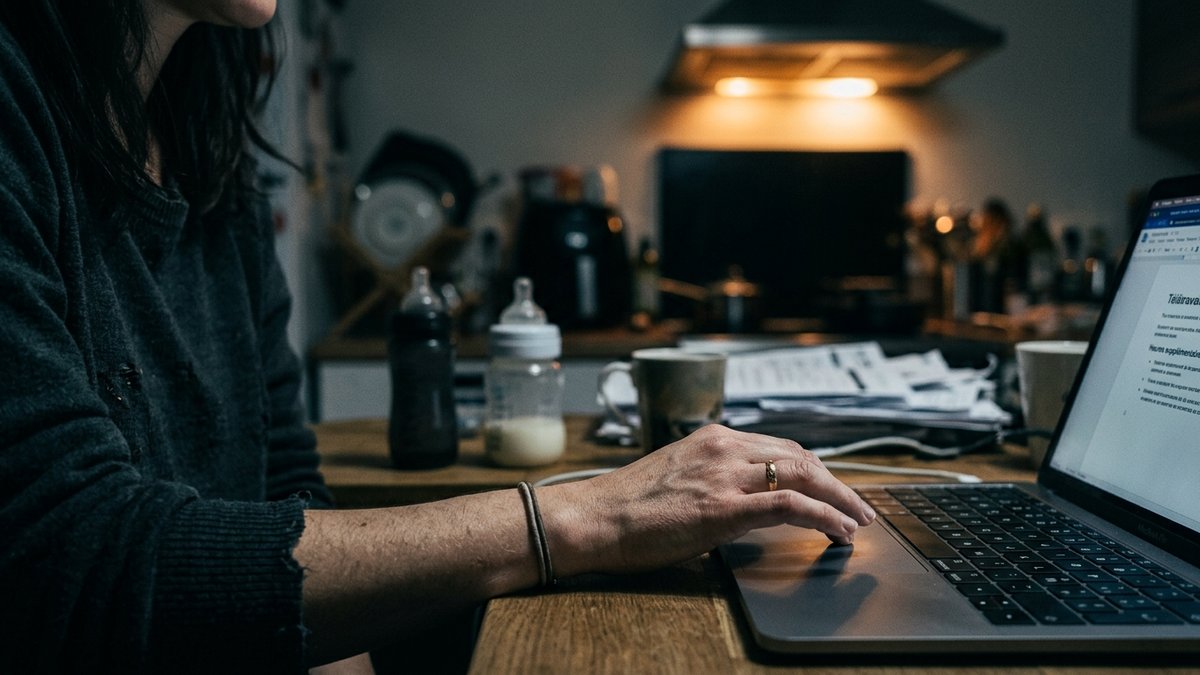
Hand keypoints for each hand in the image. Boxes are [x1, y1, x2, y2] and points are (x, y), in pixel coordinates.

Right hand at [540, 424, 876, 575]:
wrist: (593, 517)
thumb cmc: (626, 506)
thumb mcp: (677, 477)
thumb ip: (713, 480)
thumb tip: (745, 501)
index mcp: (712, 438)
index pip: (780, 447)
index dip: (815, 469)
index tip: (832, 487)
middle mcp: (723, 448)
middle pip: (800, 456)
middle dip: (836, 482)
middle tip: (858, 506)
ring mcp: (725, 475)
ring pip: (803, 474)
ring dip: (840, 498)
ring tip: (858, 521)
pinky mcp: (724, 507)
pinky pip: (789, 505)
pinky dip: (824, 515)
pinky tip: (838, 530)